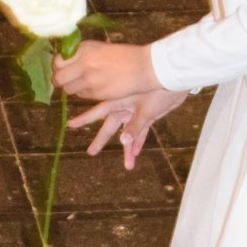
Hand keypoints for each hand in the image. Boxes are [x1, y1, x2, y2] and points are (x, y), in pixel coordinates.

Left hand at [52, 40, 157, 102]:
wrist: (143, 67)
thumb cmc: (123, 55)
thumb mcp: (100, 47)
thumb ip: (81, 53)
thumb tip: (64, 60)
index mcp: (85, 50)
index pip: (58, 61)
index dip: (57, 66)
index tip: (61, 67)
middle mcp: (85, 64)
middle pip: (58, 78)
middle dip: (58, 81)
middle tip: (64, 80)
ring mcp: (90, 80)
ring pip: (68, 90)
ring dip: (71, 88)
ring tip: (81, 82)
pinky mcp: (97, 94)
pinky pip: (82, 96)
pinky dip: (84, 93)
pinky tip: (93, 87)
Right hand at [68, 85, 188, 166]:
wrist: (175, 82)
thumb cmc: (158, 91)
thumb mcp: (145, 110)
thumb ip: (134, 126)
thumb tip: (122, 142)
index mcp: (119, 102)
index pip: (98, 112)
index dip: (84, 119)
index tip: (71, 125)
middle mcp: (125, 108)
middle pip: (110, 127)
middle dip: (101, 140)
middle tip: (91, 152)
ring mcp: (136, 113)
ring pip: (128, 134)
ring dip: (127, 149)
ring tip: (127, 165)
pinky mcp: (148, 116)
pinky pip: (141, 132)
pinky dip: (140, 141)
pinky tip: (137, 153)